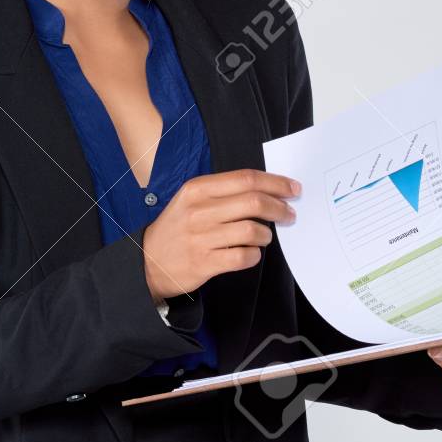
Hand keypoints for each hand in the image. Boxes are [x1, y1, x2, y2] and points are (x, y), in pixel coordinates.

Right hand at [142, 169, 299, 302]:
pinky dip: (255, 254)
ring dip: (267, 234)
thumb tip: (268, 191)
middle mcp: (199, 211)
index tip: (293, 189)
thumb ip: (224, 193)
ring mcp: (201, 237)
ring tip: (264, 236)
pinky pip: (244, 256)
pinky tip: (251, 252)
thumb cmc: (177, 228)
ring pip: (253, 230)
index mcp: (198, 189)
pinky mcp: (205, 262)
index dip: (275, 183)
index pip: (246, 179)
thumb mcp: (191, 200)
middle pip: (254, 202)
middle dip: (280, 208)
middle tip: (289, 214)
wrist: (148, 262)